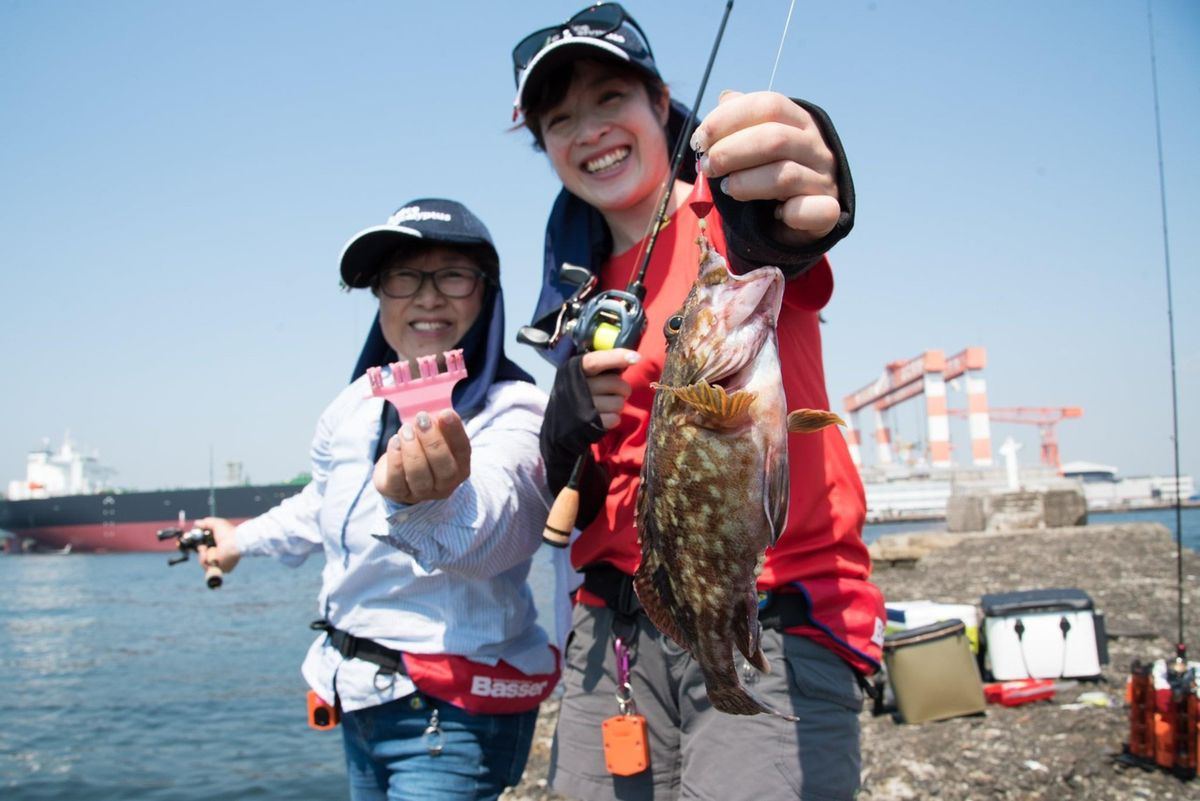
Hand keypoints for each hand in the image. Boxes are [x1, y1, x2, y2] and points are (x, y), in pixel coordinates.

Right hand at [193, 516, 240, 573]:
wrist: (235, 543)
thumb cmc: (228, 533)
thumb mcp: (216, 524)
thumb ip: (206, 523)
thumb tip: (196, 523)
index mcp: (220, 546)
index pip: (206, 548)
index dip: (199, 545)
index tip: (195, 542)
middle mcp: (220, 555)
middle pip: (203, 555)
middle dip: (200, 549)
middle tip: (202, 546)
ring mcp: (219, 563)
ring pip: (203, 561)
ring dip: (202, 554)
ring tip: (206, 549)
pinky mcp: (219, 569)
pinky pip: (206, 566)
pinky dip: (204, 559)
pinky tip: (208, 554)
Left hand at [374, 409, 471, 503]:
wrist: (400, 475)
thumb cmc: (424, 450)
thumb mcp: (436, 438)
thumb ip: (440, 428)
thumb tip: (438, 416)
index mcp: (460, 468)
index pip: (463, 451)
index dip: (455, 432)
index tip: (446, 413)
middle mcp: (445, 485)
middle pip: (444, 468)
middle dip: (433, 441)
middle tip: (422, 419)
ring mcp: (422, 493)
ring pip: (420, 475)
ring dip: (413, 449)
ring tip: (405, 429)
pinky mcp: (398, 493)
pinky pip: (397, 479)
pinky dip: (395, 458)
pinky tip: (394, 441)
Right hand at [579, 348, 638, 429]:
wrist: (560, 421)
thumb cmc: (578, 391)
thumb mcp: (581, 374)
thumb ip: (601, 365)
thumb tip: (631, 358)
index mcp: (573, 370)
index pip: (594, 361)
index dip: (616, 357)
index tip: (636, 357)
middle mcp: (576, 388)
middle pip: (615, 383)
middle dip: (623, 388)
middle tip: (617, 391)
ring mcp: (582, 408)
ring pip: (618, 403)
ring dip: (618, 404)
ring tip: (607, 405)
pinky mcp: (589, 425)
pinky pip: (615, 419)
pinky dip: (614, 418)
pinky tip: (604, 416)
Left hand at [691, 90, 839, 243]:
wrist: (798, 218)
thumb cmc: (769, 176)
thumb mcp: (755, 145)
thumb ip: (740, 123)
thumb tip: (725, 98)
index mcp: (800, 122)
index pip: (768, 105)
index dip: (727, 119)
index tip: (700, 139)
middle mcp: (817, 147)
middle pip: (774, 138)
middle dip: (730, 151)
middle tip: (707, 166)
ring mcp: (825, 179)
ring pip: (784, 175)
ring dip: (744, 182)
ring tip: (725, 189)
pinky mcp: (828, 212)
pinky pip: (809, 210)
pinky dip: (788, 213)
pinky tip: (773, 214)